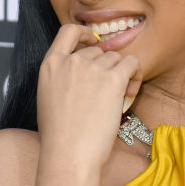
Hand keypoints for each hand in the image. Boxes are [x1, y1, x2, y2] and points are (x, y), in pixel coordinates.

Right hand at [36, 24, 141, 164]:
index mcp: (50, 64)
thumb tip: (80, 76)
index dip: (85, 34)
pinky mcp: (113, 79)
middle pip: (99, 51)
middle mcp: (72, 61)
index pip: (68, 32)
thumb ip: (61, 79)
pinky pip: (132, 63)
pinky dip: (136, 74)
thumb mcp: (48, 98)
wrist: (69, 153)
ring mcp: (92, 68)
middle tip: (111, 90)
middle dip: (107, 67)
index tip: (94, 43)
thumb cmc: (60, 136)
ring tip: (122, 95)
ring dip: (122, 73)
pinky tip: (131, 91)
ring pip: (116, 58)